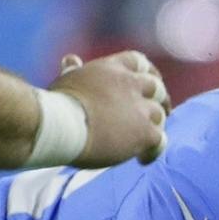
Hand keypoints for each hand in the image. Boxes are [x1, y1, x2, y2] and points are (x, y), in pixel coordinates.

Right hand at [54, 51, 170, 165]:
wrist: (59, 125)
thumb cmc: (56, 104)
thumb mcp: (67, 81)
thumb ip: (74, 71)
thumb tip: (70, 59)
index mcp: (111, 68)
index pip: (139, 62)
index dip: (147, 72)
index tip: (149, 80)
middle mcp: (130, 84)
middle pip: (157, 88)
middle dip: (161, 99)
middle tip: (163, 111)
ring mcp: (140, 109)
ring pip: (159, 115)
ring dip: (155, 126)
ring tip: (146, 141)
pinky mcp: (144, 132)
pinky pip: (160, 140)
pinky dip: (154, 151)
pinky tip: (142, 160)